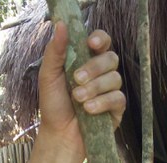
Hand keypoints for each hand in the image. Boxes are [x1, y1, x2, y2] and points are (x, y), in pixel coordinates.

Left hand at [37, 23, 124, 158]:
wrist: (60, 134)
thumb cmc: (54, 105)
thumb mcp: (48, 75)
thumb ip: (55, 51)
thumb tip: (60, 24)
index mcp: (86, 60)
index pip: (102, 42)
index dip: (100, 39)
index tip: (91, 43)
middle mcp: (101, 73)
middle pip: (111, 58)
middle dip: (94, 67)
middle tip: (77, 79)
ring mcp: (111, 90)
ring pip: (115, 78)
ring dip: (95, 88)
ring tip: (78, 99)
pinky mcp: (118, 108)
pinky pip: (118, 98)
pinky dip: (102, 102)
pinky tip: (89, 109)